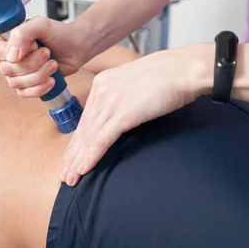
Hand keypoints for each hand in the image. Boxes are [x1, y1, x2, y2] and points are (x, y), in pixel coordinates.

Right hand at [0, 16, 86, 97]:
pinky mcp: (27, 85)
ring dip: (39, 75)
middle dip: (32, 63)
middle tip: (47, 52)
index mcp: (5, 39)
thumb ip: (22, 34)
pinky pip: (24, 93)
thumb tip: (11, 57)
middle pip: (7, 70)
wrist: (76, 47)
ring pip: (16, 83)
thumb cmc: (58, 33)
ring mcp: (16, 72)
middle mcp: (7, 57)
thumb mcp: (41, 25)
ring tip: (53, 64)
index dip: (13, 52)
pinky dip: (39, 88)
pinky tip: (51, 79)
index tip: (33, 45)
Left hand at [59, 45, 212, 185]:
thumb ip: (124, 96)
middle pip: (84, 129)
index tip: (71, 155)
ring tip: (71, 178)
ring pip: (89, 137)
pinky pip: (101, 140)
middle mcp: (102, 90)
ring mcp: (111, 102)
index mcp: (104, 81)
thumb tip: (124, 112)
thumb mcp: (136, 82)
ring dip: (78, 161)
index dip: (78, 139)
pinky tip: (83, 170)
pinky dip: (90, 157)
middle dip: (73, 154)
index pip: (87, 117)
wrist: (183, 69)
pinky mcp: (122, 114)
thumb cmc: (168, 75)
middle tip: (65, 174)